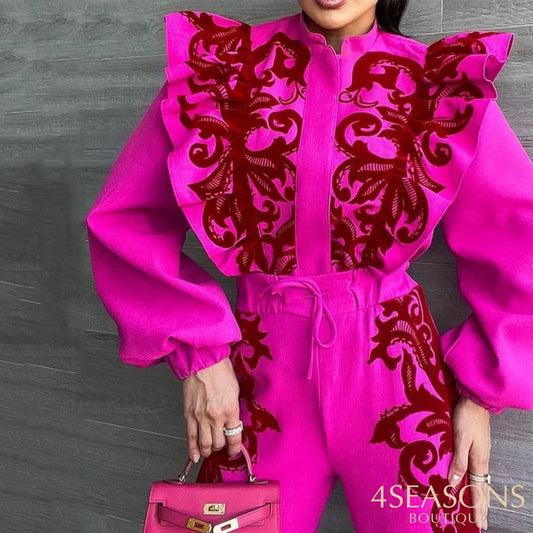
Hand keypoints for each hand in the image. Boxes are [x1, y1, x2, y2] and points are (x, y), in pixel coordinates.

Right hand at [182, 356, 241, 462]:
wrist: (203, 361)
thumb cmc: (220, 370)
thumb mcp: (235, 391)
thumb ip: (233, 409)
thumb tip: (232, 421)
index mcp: (230, 410)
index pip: (234, 438)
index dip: (235, 448)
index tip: (234, 450)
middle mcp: (216, 417)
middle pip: (219, 443)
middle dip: (221, 447)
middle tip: (221, 447)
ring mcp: (201, 417)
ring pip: (205, 444)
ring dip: (208, 450)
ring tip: (209, 451)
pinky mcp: (188, 414)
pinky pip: (190, 437)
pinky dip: (192, 449)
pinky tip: (195, 456)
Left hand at [447, 395, 490, 530]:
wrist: (475, 401)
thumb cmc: (466, 418)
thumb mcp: (460, 440)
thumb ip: (458, 461)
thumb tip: (453, 484)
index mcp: (478, 461)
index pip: (478, 489)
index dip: (477, 506)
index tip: (478, 523)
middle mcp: (482, 460)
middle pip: (482, 488)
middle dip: (481, 506)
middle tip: (481, 523)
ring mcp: (480, 454)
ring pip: (481, 480)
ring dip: (480, 495)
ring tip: (479, 509)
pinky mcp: (477, 447)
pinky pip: (478, 471)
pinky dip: (477, 482)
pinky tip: (473, 482)